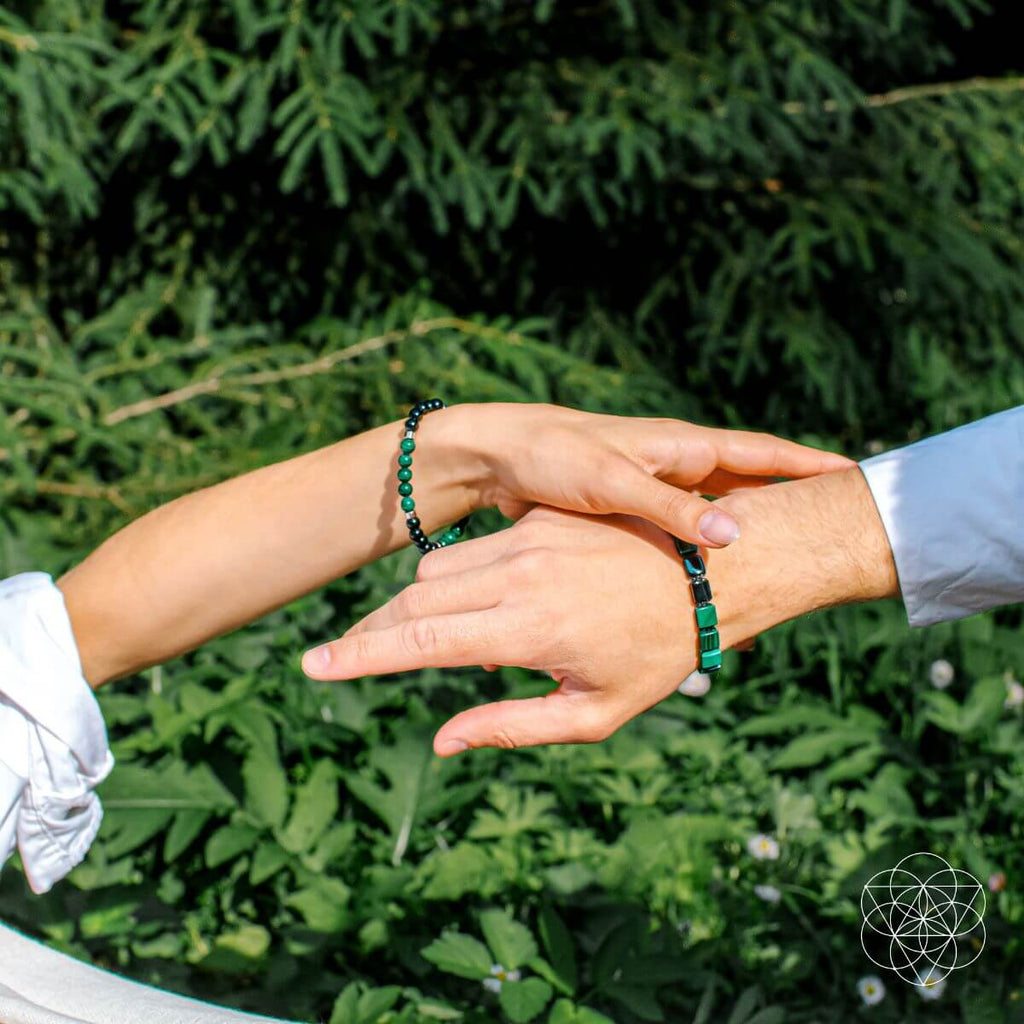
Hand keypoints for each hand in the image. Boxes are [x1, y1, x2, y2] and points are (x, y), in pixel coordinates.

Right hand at [301, 467, 897, 754]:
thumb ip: (510, 725)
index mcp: (528, 629)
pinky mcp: (538, 518)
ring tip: (411, 641)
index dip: (359, 656)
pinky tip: (475, 610)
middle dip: (372, 632)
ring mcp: (527, 538)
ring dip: (414, 606)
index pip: (418, 641)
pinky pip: (473, 549)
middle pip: (412, 600)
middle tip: (345, 656)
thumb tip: (442, 742)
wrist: (713, 574)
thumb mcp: (592, 713)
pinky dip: (457, 581)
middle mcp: (518, 574)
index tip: (314, 665)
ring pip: (437, 570)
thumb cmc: (658, 656)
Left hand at [439, 402, 852, 547]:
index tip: (857, 479)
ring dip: (752, 544)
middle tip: (836, 537)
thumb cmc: (554, 457)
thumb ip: (671, 509)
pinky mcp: (634, 517)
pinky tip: (715, 593)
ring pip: (720, 521)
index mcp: (685, 449)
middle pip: (753, 490)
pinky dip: (706, 562)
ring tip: (791, 576)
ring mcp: (660, 493)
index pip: (765, 455)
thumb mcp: (614, 481)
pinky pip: (685, 541)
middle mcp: (680, 468)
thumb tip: (736, 534)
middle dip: (791, 512)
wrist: (498, 458)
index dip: (811, 467)